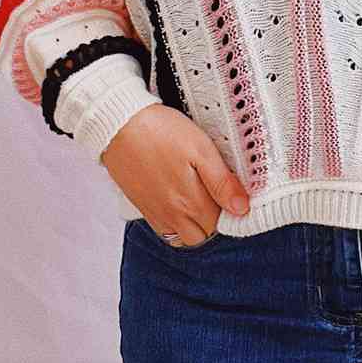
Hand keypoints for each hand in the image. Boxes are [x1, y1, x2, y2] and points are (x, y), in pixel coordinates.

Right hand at [100, 104, 249, 243]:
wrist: (119, 125)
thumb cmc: (162, 132)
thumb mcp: (202, 149)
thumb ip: (222, 182)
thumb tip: (242, 208)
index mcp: (191, 202)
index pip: (221, 223)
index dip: (230, 208)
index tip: (231, 190)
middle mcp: (172, 215)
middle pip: (203, 233)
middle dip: (213, 218)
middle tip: (215, 190)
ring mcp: (155, 213)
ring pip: (183, 237)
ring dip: (194, 224)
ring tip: (198, 196)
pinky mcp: (142, 207)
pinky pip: (164, 230)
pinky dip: (175, 223)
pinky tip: (178, 200)